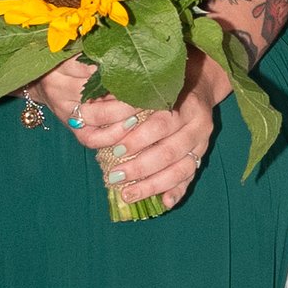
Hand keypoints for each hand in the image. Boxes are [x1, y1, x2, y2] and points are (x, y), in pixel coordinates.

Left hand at [59, 56, 221, 208]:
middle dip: (140, 167)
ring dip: (152, 184)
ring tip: (127, 195)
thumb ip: (123, 98)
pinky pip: (190, 178)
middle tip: (114, 177)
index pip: (160, 122)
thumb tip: (86, 114)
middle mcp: (197, 123)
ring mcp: (202, 143)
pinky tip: (164, 203)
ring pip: (181, 169)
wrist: (197, 84)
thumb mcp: (146, 85)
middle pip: (170, 150)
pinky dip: (178, 192)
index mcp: (183, 102)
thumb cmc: (161, 86)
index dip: (138, 138)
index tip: (115, 149)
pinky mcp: (202, 156)